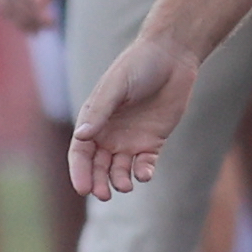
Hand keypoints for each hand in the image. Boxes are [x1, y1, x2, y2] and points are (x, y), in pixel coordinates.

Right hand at [68, 31, 196, 199]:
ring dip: (120, 180)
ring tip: (125, 186)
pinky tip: (144, 174)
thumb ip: (100, 110)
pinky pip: (145, 163)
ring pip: (120, 169)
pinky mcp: (153, 141)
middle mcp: (109, 133)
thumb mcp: (116, 85)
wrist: (172, 56)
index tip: (83, 189)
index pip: (81, 151)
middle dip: (98, 182)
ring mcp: (131, 139)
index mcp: (94, 119)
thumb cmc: (138, 65)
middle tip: (103, 195)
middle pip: (98, 166)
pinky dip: (143, 172)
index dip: (79, 171)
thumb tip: (81, 136)